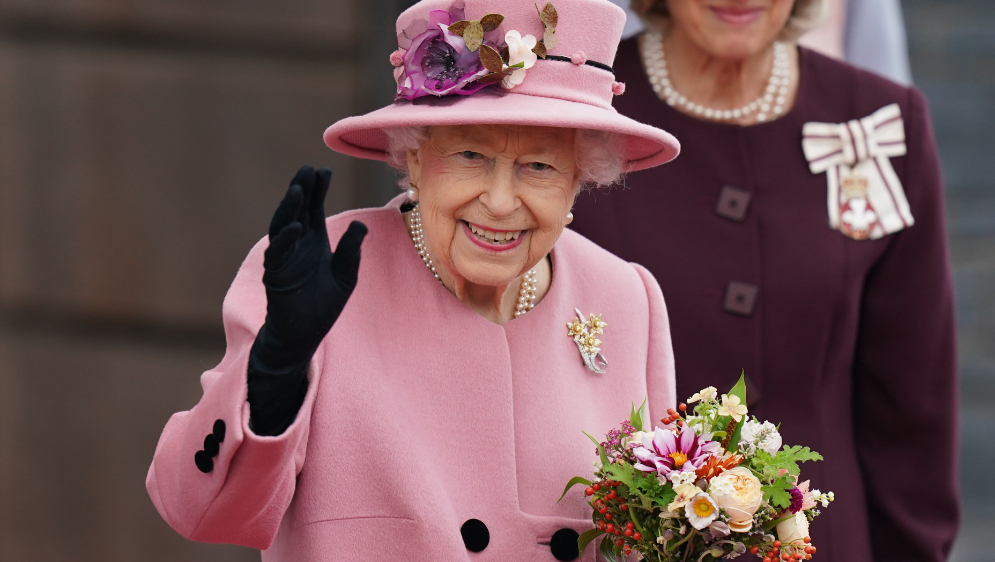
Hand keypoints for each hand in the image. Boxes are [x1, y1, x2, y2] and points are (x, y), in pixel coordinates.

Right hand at [250, 166, 367, 372]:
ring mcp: (284, 259)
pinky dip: (285, 240)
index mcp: (314, 242)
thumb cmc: (323, 305)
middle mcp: (296, 245)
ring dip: (289, 207)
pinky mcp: (276, 276)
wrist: (304, 335)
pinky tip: (296, 226)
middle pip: (296, 211)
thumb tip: (360, 225)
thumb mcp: (345, 275)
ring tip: (298, 189)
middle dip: (301, 190)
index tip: (323, 170)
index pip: (313, 209)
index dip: (317, 190)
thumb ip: (351, 251)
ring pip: (283, 226)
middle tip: (307, 169)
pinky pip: (277, 254)